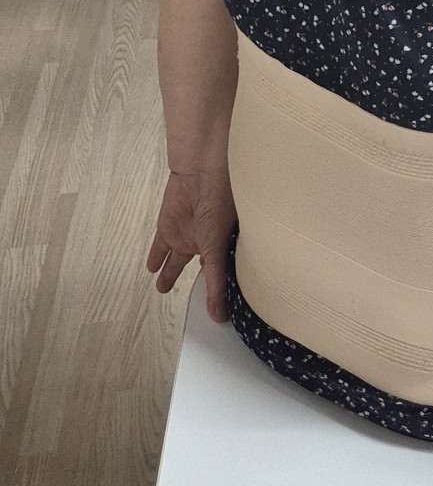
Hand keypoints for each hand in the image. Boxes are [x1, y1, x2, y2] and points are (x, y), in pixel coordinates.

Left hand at [147, 167, 236, 321]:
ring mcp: (186, 234)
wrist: (201, 172)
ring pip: (176, 260)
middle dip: (194, 282)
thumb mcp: (218, 248)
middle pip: (198, 267)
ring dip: (169, 273)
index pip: (221, 273)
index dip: (219, 289)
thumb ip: (216, 282)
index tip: (218, 307)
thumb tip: (218, 315)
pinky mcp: (168, 228)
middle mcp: (206, 242)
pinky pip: (160, 248)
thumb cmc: (221, 201)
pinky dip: (156, 258)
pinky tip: (152, 267)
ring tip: (164, 287)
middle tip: (191, 300)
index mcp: (223, 246)